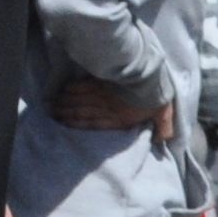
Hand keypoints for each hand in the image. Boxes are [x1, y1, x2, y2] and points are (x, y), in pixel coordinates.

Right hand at [53, 73, 174, 138]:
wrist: (148, 76)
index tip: (66, 125)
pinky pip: (84, 86)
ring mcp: (103, 94)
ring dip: (67, 103)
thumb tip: (162, 140)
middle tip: (53, 115)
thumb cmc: (157, 96)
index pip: (96, 124)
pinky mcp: (102, 81)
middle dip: (68, 114)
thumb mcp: (164, 114)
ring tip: (53, 106)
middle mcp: (107, 108)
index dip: (80, 125)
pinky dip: (73, 89)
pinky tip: (64, 91)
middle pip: (83, 112)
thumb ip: (163, 128)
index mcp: (121, 119)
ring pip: (80, 100)